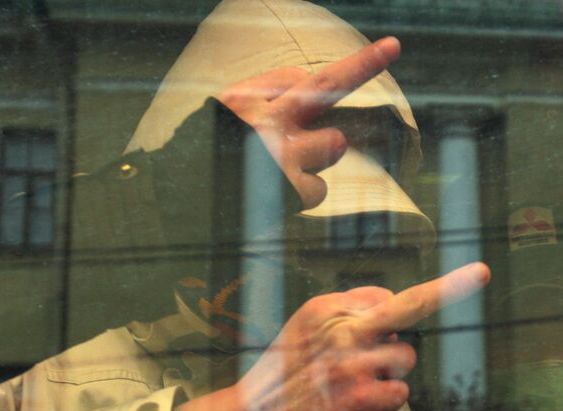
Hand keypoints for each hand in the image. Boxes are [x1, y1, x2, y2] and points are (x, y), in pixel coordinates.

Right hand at [172, 263, 489, 410]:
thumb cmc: (279, 383)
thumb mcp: (303, 334)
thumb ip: (345, 320)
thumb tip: (396, 323)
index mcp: (326, 308)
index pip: (387, 297)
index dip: (397, 314)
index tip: (459, 284)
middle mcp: (342, 328)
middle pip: (410, 307)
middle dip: (450, 288)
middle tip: (482, 273)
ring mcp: (353, 363)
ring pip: (406, 360)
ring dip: (389, 377)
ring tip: (351, 391)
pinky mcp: (361, 398)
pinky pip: (401, 394)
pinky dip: (385, 404)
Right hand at [216, 37, 399, 209]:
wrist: (169, 212)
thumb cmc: (200, 170)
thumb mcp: (220, 129)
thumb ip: (262, 110)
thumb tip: (314, 104)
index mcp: (239, 100)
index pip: (293, 76)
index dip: (332, 73)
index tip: (380, 50)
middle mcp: (260, 118)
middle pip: (325, 86)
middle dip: (362, 65)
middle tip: (392, 46)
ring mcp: (278, 152)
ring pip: (333, 143)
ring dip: (320, 156)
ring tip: (283, 169)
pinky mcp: (290, 187)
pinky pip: (319, 189)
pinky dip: (304, 195)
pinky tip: (276, 198)